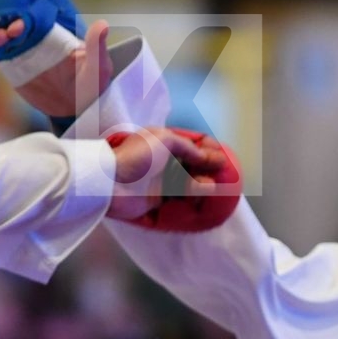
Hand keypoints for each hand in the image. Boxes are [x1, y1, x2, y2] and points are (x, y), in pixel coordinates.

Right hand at [0, 18, 113, 118]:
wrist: (78, 108)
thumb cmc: (92, 85)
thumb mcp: (98, 68)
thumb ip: (96, 47)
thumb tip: (102, 25)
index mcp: (55, 33)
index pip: (36, 21)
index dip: (25, 20)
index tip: (18, 26)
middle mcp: (36, 38)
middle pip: (14, 26)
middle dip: (3, 28)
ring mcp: (22, 51)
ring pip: (2, 38)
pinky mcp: (13, 66)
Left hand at [107, 128, 232, 221]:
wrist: (112, 184)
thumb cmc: (137, 156)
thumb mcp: (164, 139)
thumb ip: (188, 147)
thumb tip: (208, 157)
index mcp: (162, 141)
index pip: (191, 143)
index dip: (208, 149)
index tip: (223, 156)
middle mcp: (163, 160)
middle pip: (193, 163)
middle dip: (209, 168)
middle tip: (225, 173)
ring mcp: (161, 180)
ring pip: (189, 182)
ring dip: (204, 184)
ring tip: (215, 186)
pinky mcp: (159, 199)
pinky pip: (182, 199)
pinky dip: (195, 199)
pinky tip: (206, 198)